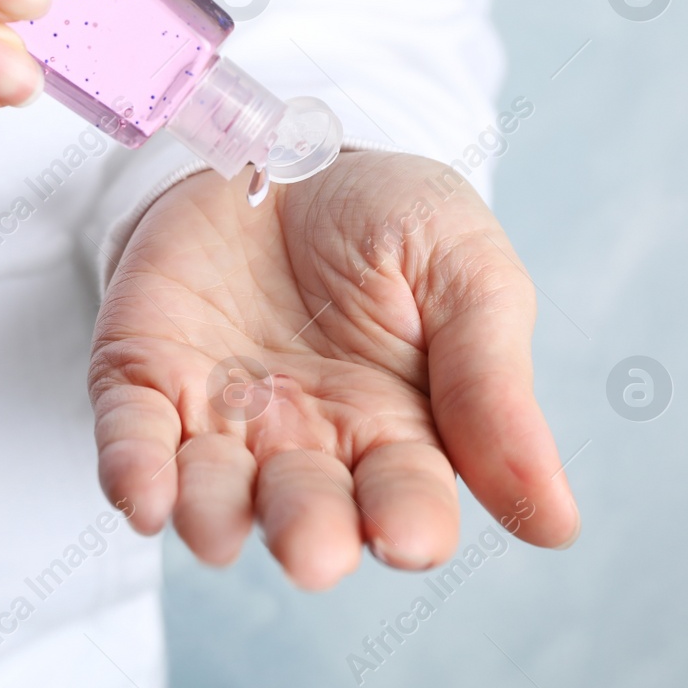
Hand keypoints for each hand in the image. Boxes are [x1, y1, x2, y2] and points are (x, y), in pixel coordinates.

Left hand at [90, 152, 578, 588]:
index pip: (407, 501)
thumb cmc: (387, 217)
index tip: (405, 536)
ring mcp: (220, 417)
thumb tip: (556, 523)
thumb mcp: (464, 271)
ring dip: (212, 515)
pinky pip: (131, 437)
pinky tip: (141, 495)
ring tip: (215, 527)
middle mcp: (305, 445)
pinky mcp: (145, 377)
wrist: (283, 140)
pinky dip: (132, 469)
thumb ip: (493, 384)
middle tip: (313, 548)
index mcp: (398, 432)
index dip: (407, 526)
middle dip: (308, 531)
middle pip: (306, 510)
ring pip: (212, 493)